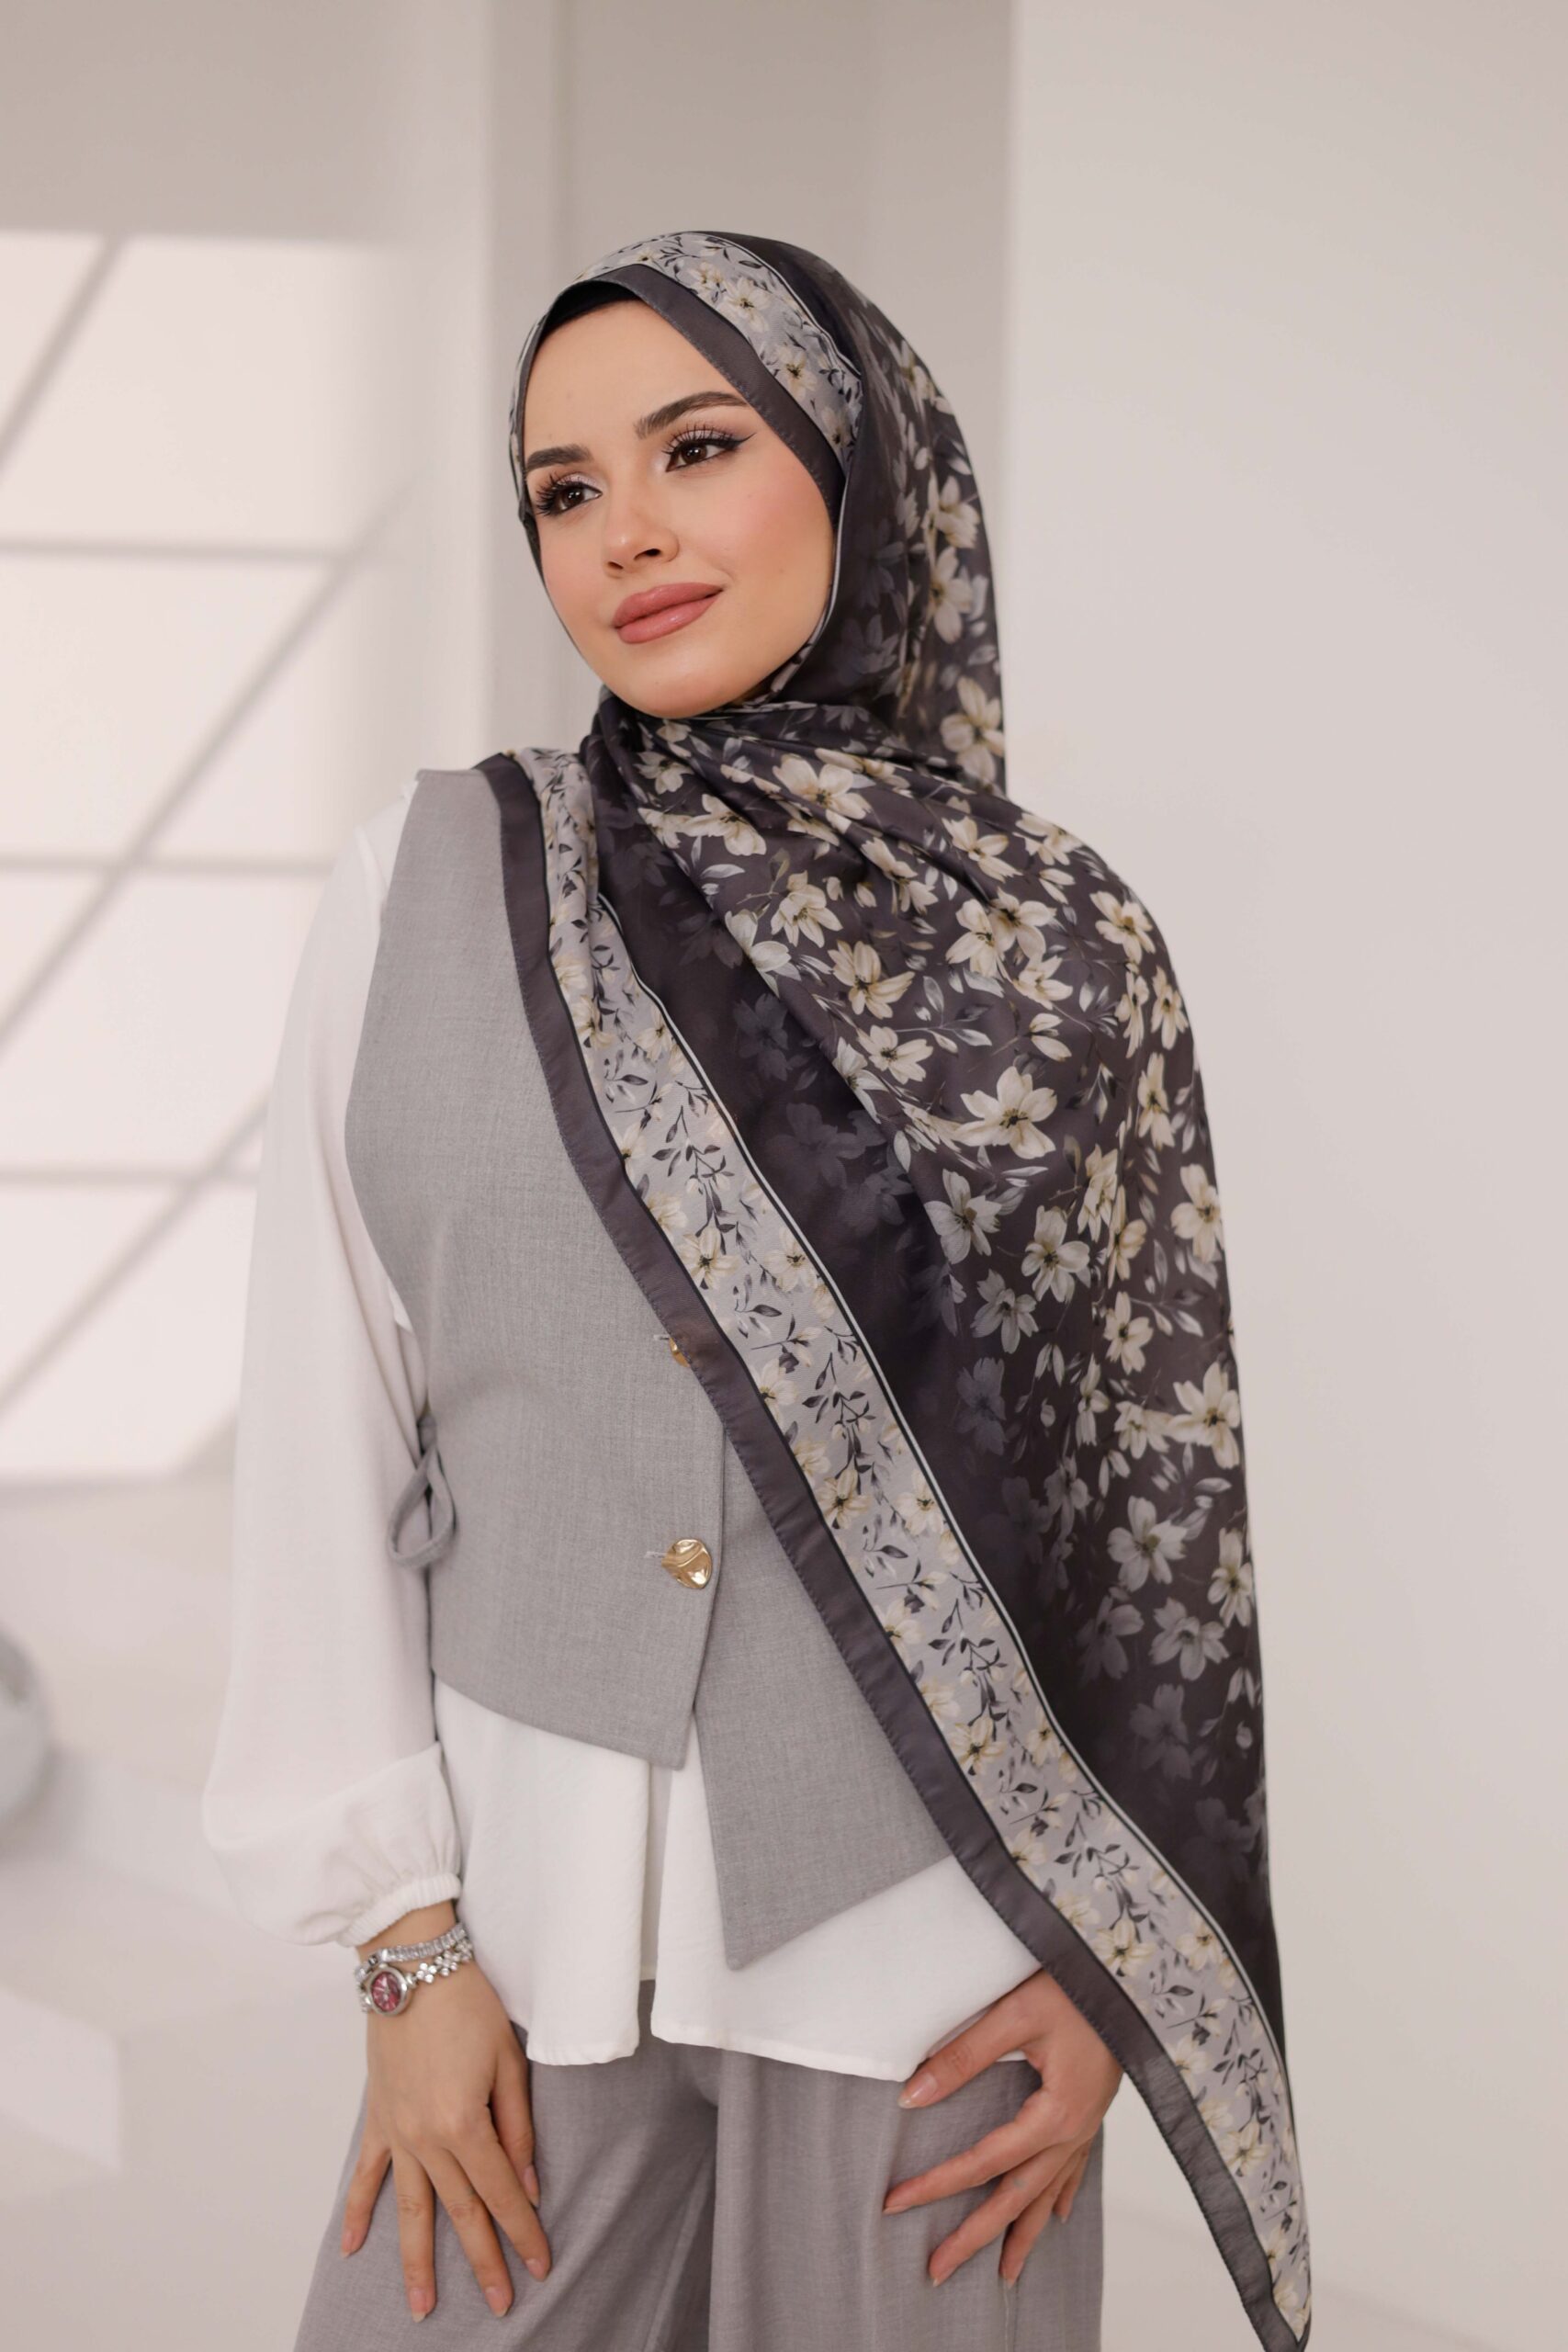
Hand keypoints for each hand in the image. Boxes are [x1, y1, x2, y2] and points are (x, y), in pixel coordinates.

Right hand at [340, 1910, 548, 2320]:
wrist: (413, 1966)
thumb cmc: (468, 2005)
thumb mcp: (508, 2061)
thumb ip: (518, 2128)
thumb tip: (527, 2184)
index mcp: (465, 2123)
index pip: (500, 2193)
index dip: (522, 2231)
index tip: (538, 2266)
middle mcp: (426, 2139)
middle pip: (459, 2212)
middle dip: (482, 2262)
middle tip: (500, 2306)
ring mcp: (396, 2133)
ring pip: (409, 2210)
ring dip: (417, 2261)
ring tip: (423, 2307)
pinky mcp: (377, 2119)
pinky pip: (366, 2175)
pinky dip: (358, 2213)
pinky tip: (353, 2248)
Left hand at [881, 1967, 1122, 2285]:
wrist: (1130, 1975)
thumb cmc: (1075, 1985)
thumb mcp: (1014, 2014)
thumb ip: (962, 2056)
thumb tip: (912, 2096)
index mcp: (1055, 2113)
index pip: (983, 2162)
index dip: (937, 2184)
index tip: (895, 2203)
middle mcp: (1074, 2131)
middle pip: (1017, 2198)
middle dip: (975, 2237)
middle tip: (937, 2271)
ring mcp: (1088, 2125)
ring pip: (1048, 2194)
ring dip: (1022, 2235)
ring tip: (1004, 2274)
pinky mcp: (1093, 2111)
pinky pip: (1074, 2170)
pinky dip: (1059, 2198)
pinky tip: (1053, 2217)